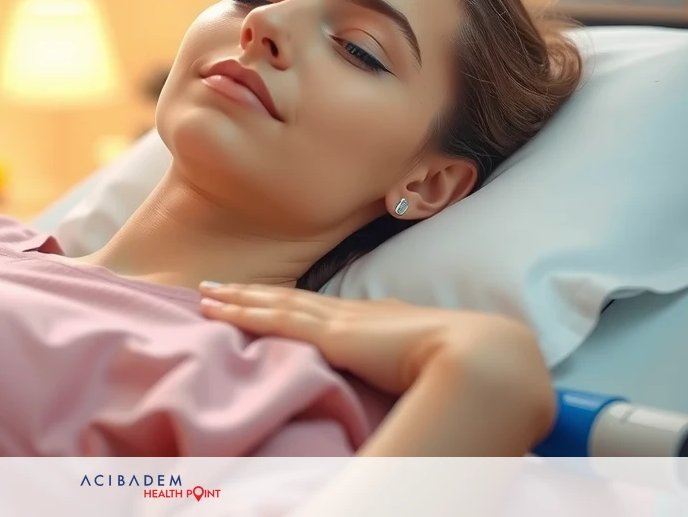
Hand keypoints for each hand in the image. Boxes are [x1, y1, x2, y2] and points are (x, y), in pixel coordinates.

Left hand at [198, 283, 551, 398]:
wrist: (481, 361)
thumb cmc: (472, 374)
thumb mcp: (439, 372)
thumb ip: (422, 376)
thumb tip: (422, 397)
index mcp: (379, 321)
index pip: (325, 310)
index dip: (293, 304)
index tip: (270, 300)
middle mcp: (355, 313)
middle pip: (292, 300)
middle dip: (254, 294)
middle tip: (216, 289)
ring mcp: (340, 321)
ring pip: (274, 303)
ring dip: (238, 298)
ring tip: (206, 294)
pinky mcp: (329, 334)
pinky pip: (272, 317)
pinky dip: (240, 311)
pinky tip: (215, 308)